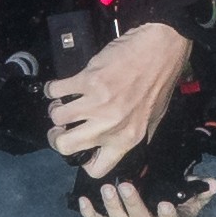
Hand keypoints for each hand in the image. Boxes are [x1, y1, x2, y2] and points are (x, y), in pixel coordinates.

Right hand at [43, 23, 191, 179]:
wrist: (162, 48)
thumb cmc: (159, 81)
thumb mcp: (153, 119)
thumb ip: (130, 135)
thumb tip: (113, 146)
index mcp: (127, 139)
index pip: (96, 169)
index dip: (81, 160)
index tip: (79, 148)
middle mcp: (110, 126)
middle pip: (65, 146)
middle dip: (56, 137)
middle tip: (60, 127)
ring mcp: (97, 103)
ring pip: (56, 117)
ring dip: (56, 109)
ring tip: (63, 102)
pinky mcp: (88, 80)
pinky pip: (56, 90)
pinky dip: (53, 89)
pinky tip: (59, 86)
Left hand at [79, 176, 215, 216]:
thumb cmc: (176, 205)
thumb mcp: (191, 201)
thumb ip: (201, 192)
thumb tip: (213, 184)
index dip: (168, 216)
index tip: (166, 204)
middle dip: (133, 204)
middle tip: (126, 185)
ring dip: (112, 207)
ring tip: (108, 188)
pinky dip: (90, 215)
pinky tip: (83, 201)